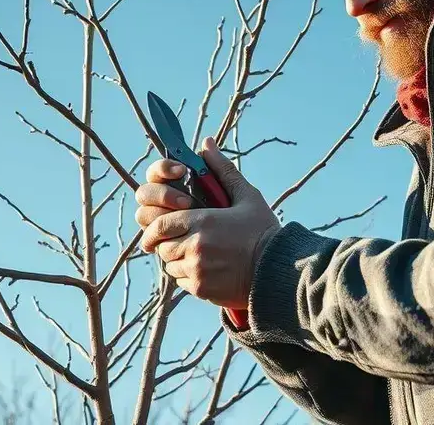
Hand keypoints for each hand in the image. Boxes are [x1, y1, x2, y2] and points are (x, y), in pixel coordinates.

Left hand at [135, 137, 279, 309]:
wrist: (279, 269)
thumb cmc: (263, 231)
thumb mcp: (246, 196)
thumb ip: (222, 170)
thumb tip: (206, 144)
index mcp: (201, 221)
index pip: (159, 223)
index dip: (155, 226)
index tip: (158, 228)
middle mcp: (194, 246)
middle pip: (162, 245)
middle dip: (165, 242)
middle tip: (177, 240)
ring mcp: (196, 269)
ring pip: (170, 264)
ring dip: (176, 258)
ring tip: (196, 253)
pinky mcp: (201, 289)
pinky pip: (181, 281)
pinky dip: (187, 275)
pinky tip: (206, 268)